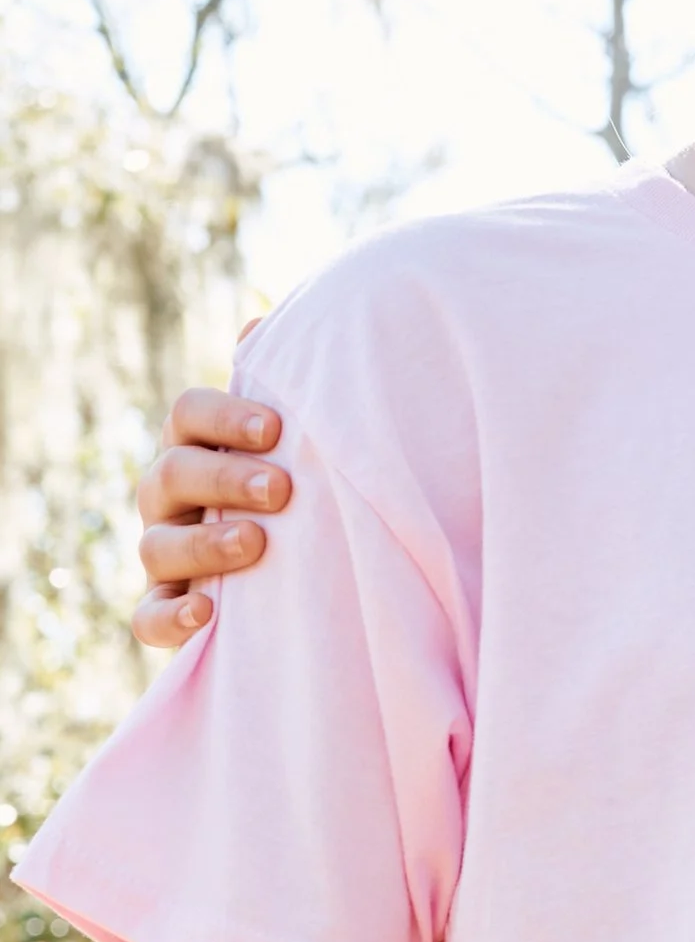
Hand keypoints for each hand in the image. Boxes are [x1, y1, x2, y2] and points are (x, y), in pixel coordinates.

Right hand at [134, 358, 290, 652]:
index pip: (189, 414)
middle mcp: (170, 497)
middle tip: (281, 489)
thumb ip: (282, 389)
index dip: (224, 416)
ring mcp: (164, 554)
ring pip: (156, 545)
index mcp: (197, 446)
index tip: (277, 429)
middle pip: (172, 473)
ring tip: (255, 545)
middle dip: (224, 478)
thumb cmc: (298, 490)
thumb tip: (258, 323)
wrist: (301, 571)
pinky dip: (170, 618)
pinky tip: (207, 614)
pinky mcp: (168, 610)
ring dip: (202, 543)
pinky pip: (148, 618)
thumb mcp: (297, 443)